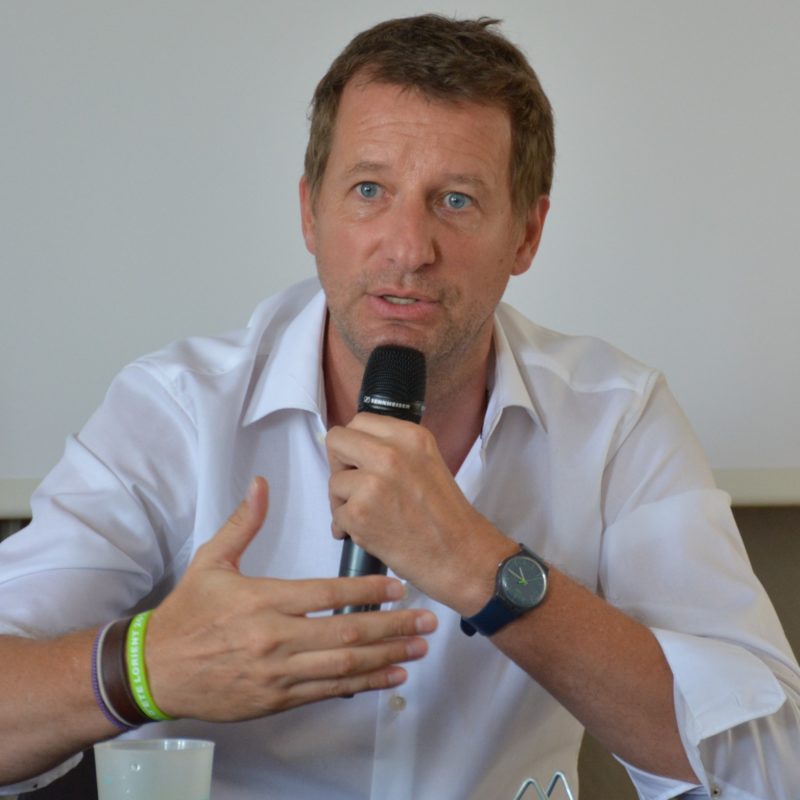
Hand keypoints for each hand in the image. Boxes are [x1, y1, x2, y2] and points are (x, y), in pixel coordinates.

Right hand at [145, 477, 436, 720]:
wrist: (155, 670)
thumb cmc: (187, 613)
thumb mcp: (210, 561)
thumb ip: (243, 523)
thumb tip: (261, 483)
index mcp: (264, 600)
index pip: (327, 594)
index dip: (368, 590)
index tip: (399, 586)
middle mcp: (276, 638)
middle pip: (346, 632)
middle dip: (393, 626)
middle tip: (428, 620)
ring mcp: (278, 672)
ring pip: (344, 665)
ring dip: (387, 656)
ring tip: (420, 647)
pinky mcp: (277, 698)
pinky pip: (328, 691)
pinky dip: (363, 684)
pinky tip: (390, 676)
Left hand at [326, 414, 512, 611]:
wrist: (460, 555)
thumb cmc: (444, 516)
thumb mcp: (427, 461)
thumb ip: (393, 448)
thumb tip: (355, 448)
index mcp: (409, 436)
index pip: (359, 421)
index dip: (355, 443)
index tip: (360, 461)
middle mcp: (390, 453)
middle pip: (337, 440)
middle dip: (340, 464)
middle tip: (354, 485)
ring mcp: (373, 483)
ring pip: (334, 481)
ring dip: (344, 501)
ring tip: (370, 515)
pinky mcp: (360, 513)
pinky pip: (336, 513)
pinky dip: (347, 527)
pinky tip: (369, 533)